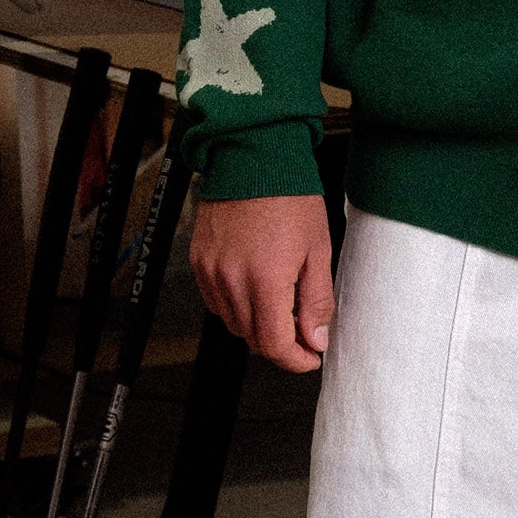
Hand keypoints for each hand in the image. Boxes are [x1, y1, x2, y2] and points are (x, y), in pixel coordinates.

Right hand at [191, 193, 334, 373]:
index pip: (274, 344)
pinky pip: (215, 301)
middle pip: (252, 338)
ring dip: (257, 324)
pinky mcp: (199, 261)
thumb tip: (316, 338)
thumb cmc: (289, 195)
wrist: (254, 157)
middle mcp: (232, 280)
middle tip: (303, 329)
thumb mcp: (318, 249)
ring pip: (232, 323)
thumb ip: (317, 300)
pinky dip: (236, 305)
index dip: (295, 360)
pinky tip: (254, 289)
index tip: (310, 357)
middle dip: (280, 342)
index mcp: (265, 280)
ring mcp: (211, 271)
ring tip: (280, 303)